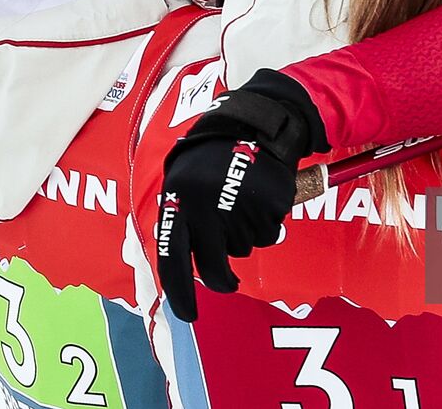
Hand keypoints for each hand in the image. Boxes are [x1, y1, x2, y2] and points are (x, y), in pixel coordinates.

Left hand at [156, 69, 328, 320]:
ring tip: (242, 207)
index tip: (188, 316)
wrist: (255, 125)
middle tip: (227, 284)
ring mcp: (238, 205)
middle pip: (213, 265)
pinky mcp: (268, 204)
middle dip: (221, 281)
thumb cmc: (213, 157)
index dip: (180, 292)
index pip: (173, 258)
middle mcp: (206, 206)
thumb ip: (179, 218)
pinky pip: (267, 234)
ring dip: (244, 238)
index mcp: (180, 201)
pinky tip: (260, 200)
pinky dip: (266, 225)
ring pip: (243, 250)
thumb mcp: (183, 180)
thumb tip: (177, 263)